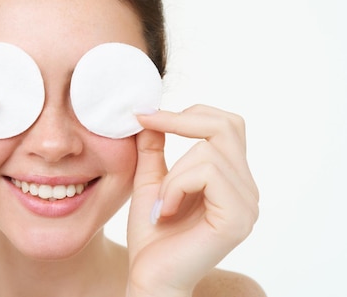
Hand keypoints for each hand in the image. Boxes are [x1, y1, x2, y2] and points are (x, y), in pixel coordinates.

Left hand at [126, 105, 258, 296]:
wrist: (149, 277)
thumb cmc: (152, 236)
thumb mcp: (150, 181)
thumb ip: (154, 149)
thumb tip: (151, 115)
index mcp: (230, 178)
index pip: (225, 125)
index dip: (187, 113)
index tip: (144, 115)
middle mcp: (246, 189)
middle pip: (227, 126)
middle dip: (182, 121)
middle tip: (146, 127)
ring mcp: (246, 204)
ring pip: (210, 151)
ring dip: (173, 173)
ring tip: (161, 203)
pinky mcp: (237, 218)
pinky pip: (207, 174)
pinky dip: (176, 186)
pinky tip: (165, 211)